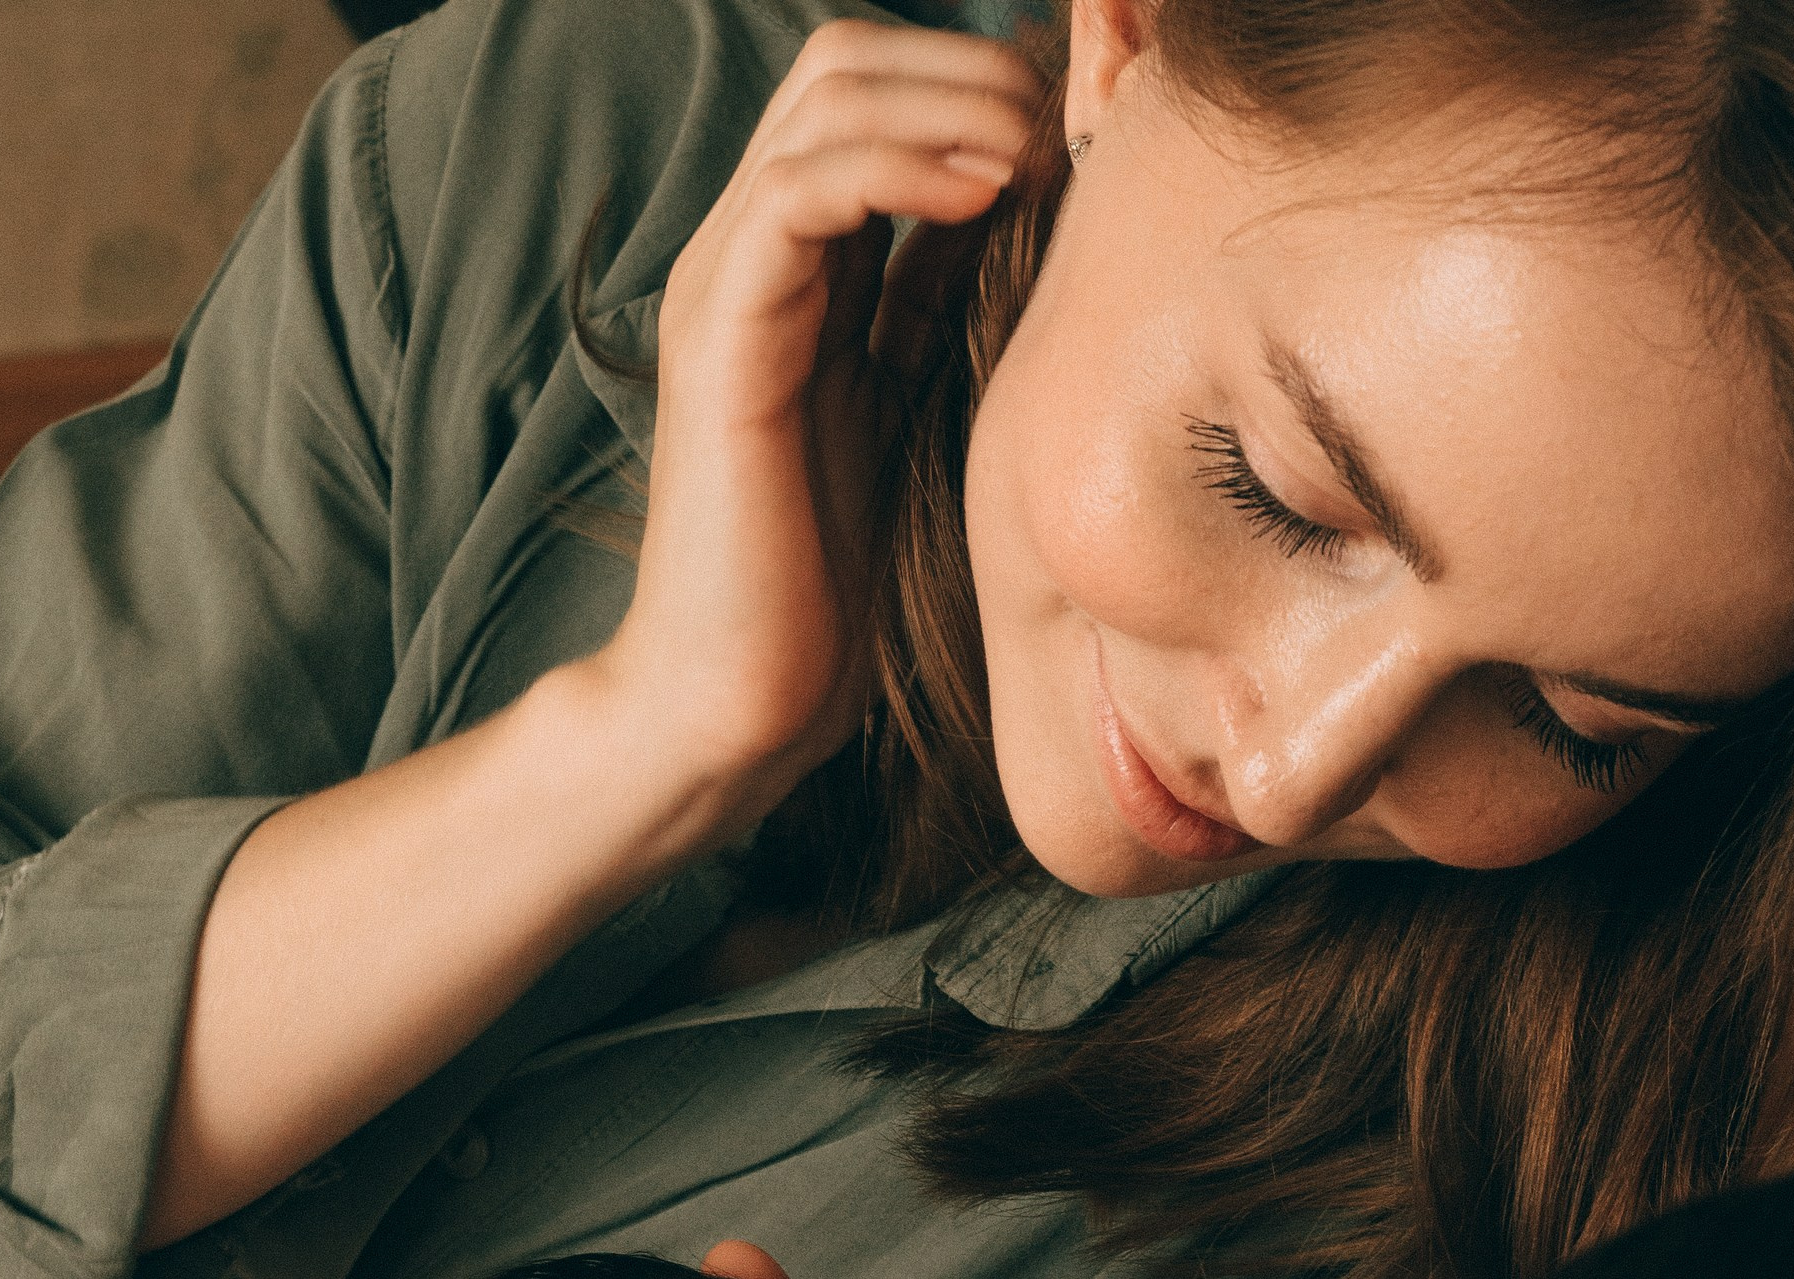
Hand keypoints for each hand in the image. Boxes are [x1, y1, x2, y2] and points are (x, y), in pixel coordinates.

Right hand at [586, 18, 1047, 823]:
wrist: (740, 700)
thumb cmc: (833, 589)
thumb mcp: (914, 413)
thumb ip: (941, 310)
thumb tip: (1027, 215)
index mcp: (797, 265)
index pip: (871, 94)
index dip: (972, 84)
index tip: (1071, 135)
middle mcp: (751, 252)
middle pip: (842, 63)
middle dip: (964, 70)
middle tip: (1061, 128)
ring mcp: (728, 285)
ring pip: (824, 103)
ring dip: (945, 103)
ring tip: (1035, 151)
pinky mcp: (721, 338)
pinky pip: (801, 196)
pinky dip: (898, 170)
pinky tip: (983, 196)